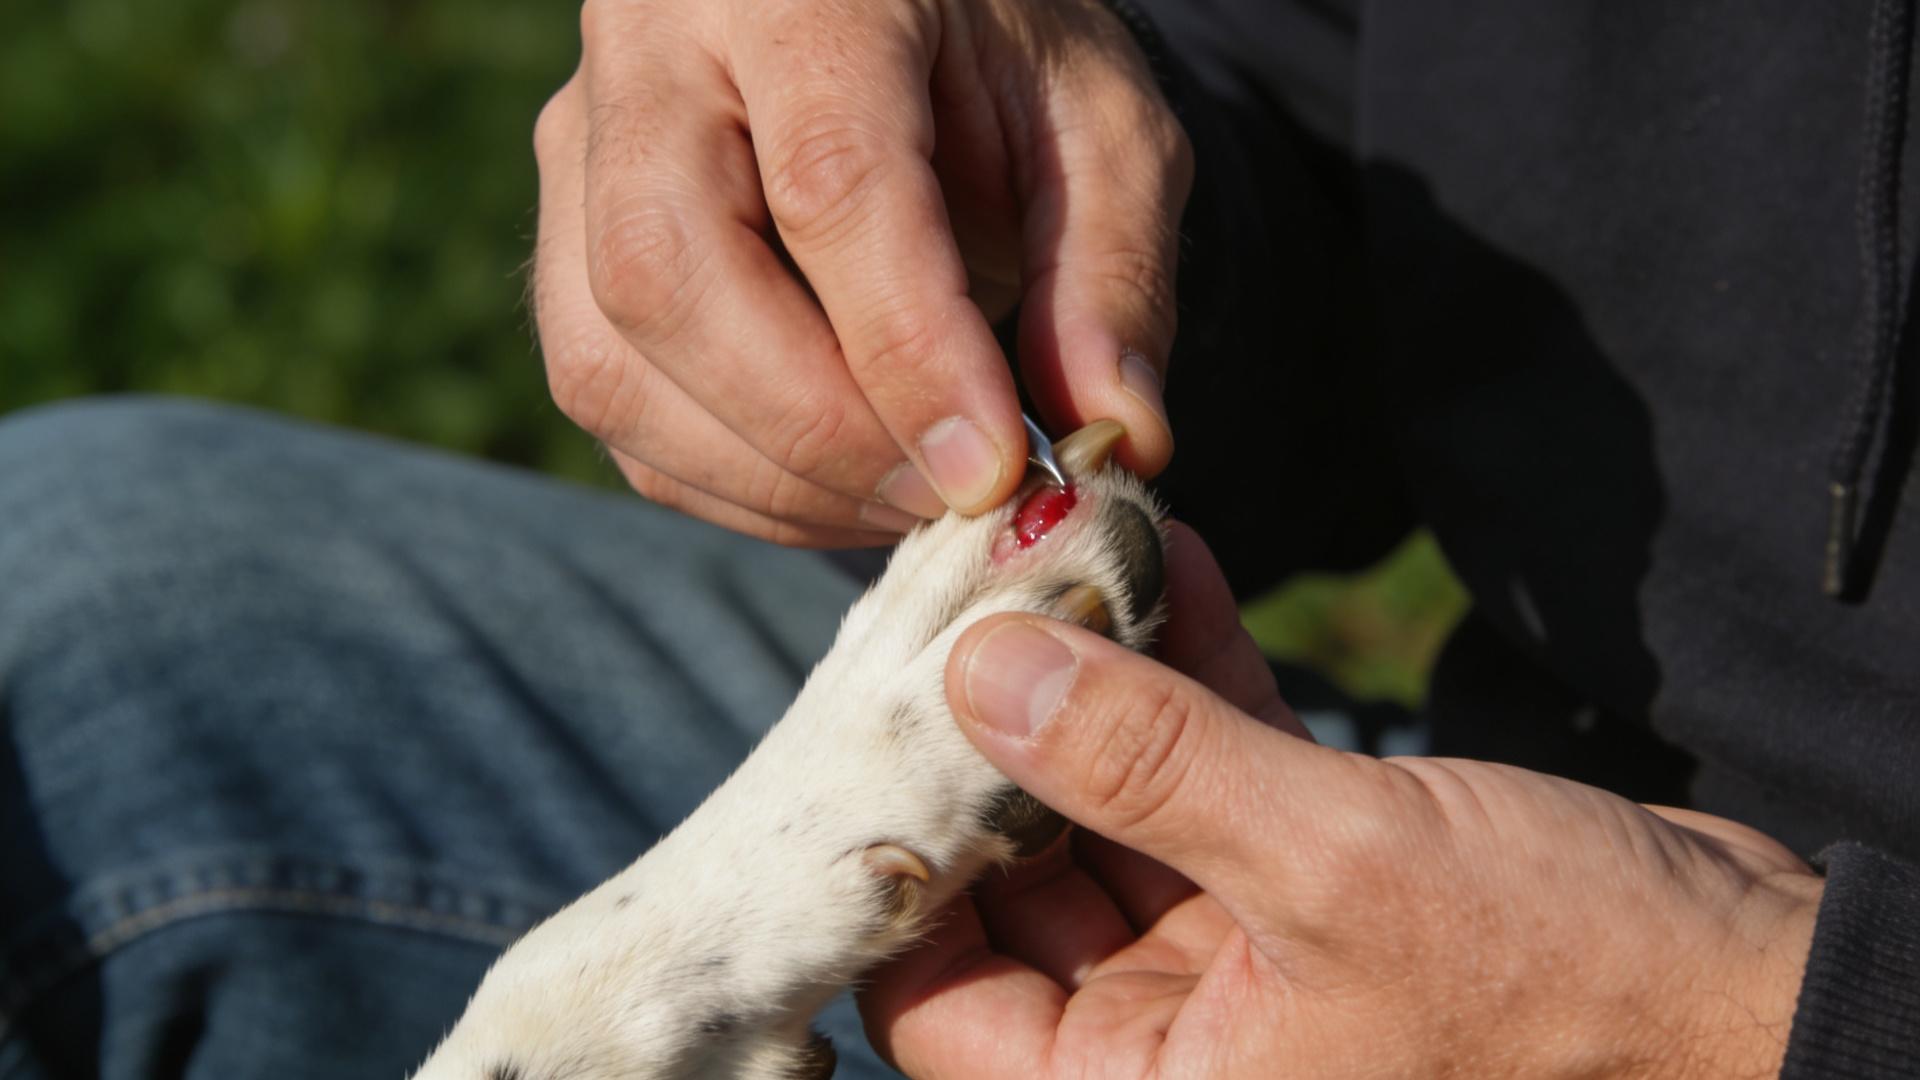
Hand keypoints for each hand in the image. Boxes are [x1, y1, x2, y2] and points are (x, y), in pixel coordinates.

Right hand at [530, 0, 1188, 545]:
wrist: (885, 11)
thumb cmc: (999, 53)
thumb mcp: (1098, 126)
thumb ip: (1112, 273)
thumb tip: (1124, 438)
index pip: (829, 185)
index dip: (907, 351)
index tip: (991, 468)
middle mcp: (651, 51)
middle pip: (668, 278)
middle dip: (816, 432)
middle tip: (951, 495)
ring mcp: (583, 148)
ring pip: (611, 361)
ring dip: (770, 478)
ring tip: (910, 495)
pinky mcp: (567, 240)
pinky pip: (612, 401)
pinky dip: (730, 481)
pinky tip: (840, 482)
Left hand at [862, 524, 1824, 1076]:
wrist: (1749, 997)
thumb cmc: (1563, 990)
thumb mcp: (1334, 868)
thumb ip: (1146, 767)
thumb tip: (979, 671)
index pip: (937, 996)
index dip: (900, 853)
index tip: (886, 707)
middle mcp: (1172, 1046)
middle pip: (1016, 883)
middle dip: (997, 732)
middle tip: (967, 590)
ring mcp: (1237, 958)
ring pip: (1114, 807)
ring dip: (1095, 679)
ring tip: (1059, 547)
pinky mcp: (1307, 883)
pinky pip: (1212, 773)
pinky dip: (1191, 677)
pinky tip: (1161, 563)